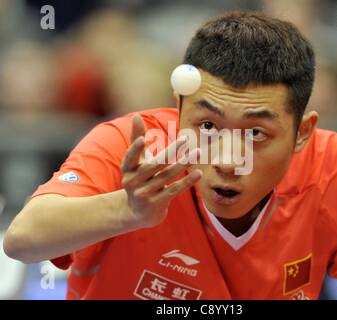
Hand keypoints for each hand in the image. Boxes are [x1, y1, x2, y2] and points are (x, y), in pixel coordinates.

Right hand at [121, 114, 201, 228]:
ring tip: (196, 152)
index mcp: (127, 169)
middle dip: (170, 151)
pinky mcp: (157, 203)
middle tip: (185, 139)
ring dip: (183, 164)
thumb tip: (136, 115)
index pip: (130, 157)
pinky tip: (198, 173)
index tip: (143, 138)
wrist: (137, 212)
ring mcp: (145, 194)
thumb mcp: (135, 161)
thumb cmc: (138, 178)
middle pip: (155, 165)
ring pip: (167, 176)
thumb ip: (136, 138)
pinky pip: (174, 190)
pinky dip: (187, 182)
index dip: (135, 149)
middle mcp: (134, 182)